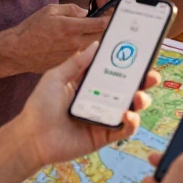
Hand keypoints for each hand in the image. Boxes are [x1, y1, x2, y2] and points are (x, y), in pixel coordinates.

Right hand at [8, 3, 110, 74]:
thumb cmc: (32, 28)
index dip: (111, 21)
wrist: (17, 51)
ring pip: (93, 49)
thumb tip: (86, 13)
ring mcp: (71, 56)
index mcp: (70, 27)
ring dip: (101, 44)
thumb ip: (71, 9)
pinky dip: (89, 54)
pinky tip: (92, 51)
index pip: (99, 24)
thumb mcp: (50, 11)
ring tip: (108, 39)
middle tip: (117, 28)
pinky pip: (82, 58)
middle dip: (110, 33)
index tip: (119, 18)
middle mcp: (74, 43)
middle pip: (101, 38)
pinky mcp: (67, 65)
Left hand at [15, 42, 161, 167]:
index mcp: (90, 84)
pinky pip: (125, 129)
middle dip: (144, 81)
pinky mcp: (105, 136)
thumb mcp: (56, 77)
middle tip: (151, 75)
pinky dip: (131, 122)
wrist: (31, 138)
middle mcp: (101, 99)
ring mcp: (104, 117)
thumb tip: (96, 44)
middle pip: (129, 88)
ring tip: (139, 96)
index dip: (130, 63)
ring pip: (132, 108)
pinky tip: (126, 115)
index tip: (141, 53)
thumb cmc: (40, 107)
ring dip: (141, 100)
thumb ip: (76, 63)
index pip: (115, 71)